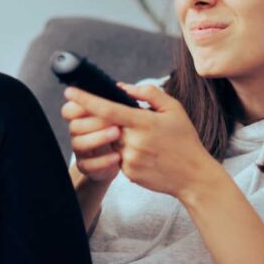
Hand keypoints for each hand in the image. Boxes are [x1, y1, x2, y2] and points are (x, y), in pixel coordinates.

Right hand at [61, 95, 122, 182]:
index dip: (80, 105)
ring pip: (79, 143)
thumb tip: (122, 87)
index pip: (70, 109)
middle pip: (75, 125)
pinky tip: (118, 157)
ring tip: (118, 134)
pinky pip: (89, 164)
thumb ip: (120, 100)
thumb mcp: (124, 114)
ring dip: (98, 138)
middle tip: (116, 119)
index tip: (99, 102)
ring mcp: (81, 150)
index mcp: (83, 116)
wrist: (127, 159)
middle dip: (95, 121)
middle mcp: (78, 132)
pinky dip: (103, 161)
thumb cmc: (124, 130)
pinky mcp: (87, 166)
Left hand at [62, 81, 216, 198]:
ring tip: (147, 140)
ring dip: (120, 137)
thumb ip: (148, 93)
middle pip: (107, 126)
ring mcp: (129, 159)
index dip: (86, 99)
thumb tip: (121, 88)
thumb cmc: (185, 140)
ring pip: (112, 142)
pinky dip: (126, 152)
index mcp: (143, 122)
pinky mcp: (128, 174)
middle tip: (130, 121)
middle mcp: (133, 141)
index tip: (70, 91)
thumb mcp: (174, 109)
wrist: (193, 176)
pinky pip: (118, 157)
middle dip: (109, 121)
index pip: (107, 109)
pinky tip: (146, 153)